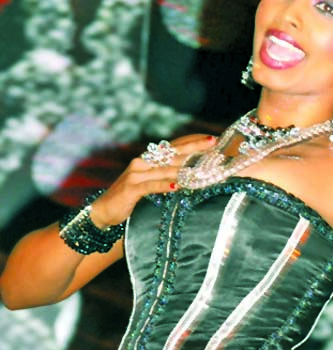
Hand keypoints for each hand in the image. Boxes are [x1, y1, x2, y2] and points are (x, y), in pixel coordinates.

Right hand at [89, 134, 216, 226]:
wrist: (103, 210)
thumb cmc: (130, 197)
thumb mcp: (151, 184)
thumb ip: (167, 178)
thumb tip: (190, 177)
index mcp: (149, 160)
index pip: (174, 147)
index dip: (192, 141)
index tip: (211, 139)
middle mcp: (143, 162)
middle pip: (172, 153)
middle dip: (194, 147)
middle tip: (212, 142)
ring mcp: (136, 174)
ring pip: (164, 169)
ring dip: (183, 169)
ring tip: (201, 168)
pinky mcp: (131, 189)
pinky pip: (150, 186)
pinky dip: (163, 186)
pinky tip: (176, 187)